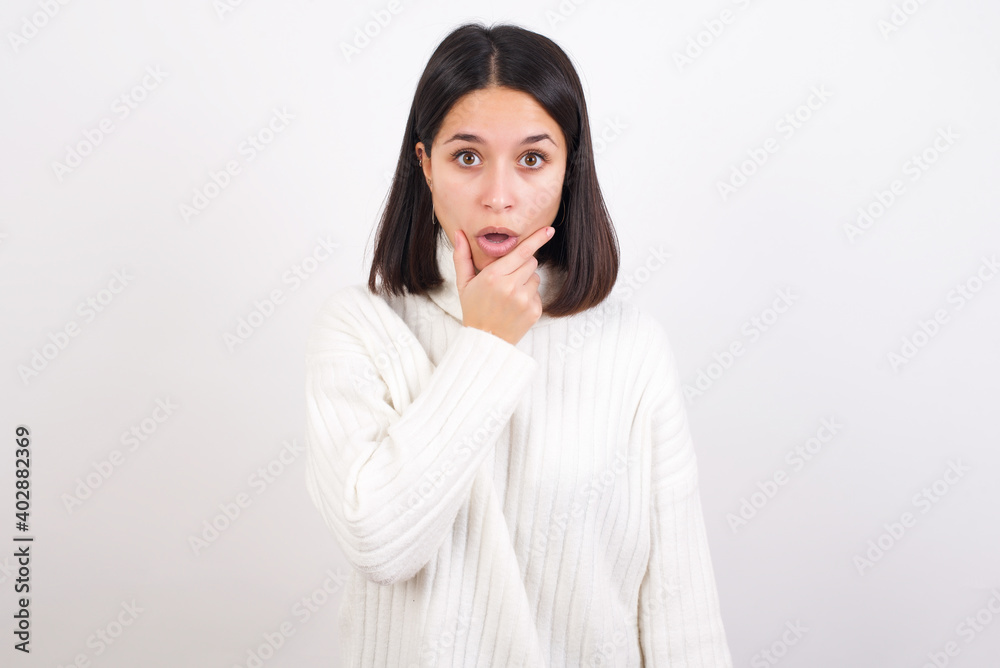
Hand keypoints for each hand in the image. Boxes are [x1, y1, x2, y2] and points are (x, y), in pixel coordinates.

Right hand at [453, 226, 554, 345]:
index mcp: (493, 277)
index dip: (536, 239)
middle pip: (531, 261)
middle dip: (522, 264)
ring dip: (526, 280)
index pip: (521, 252)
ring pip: (536, 276)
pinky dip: (529, 295)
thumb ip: (462, 257)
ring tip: (510, 293)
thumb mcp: (463, 284)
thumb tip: (458, 233)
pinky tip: (516, 305)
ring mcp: (524, 300)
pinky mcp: (534, 311)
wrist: (485, 340)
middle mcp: (510, 287)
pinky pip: (538, 292)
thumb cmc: (474, 309)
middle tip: (508, 276)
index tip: (549, 230)